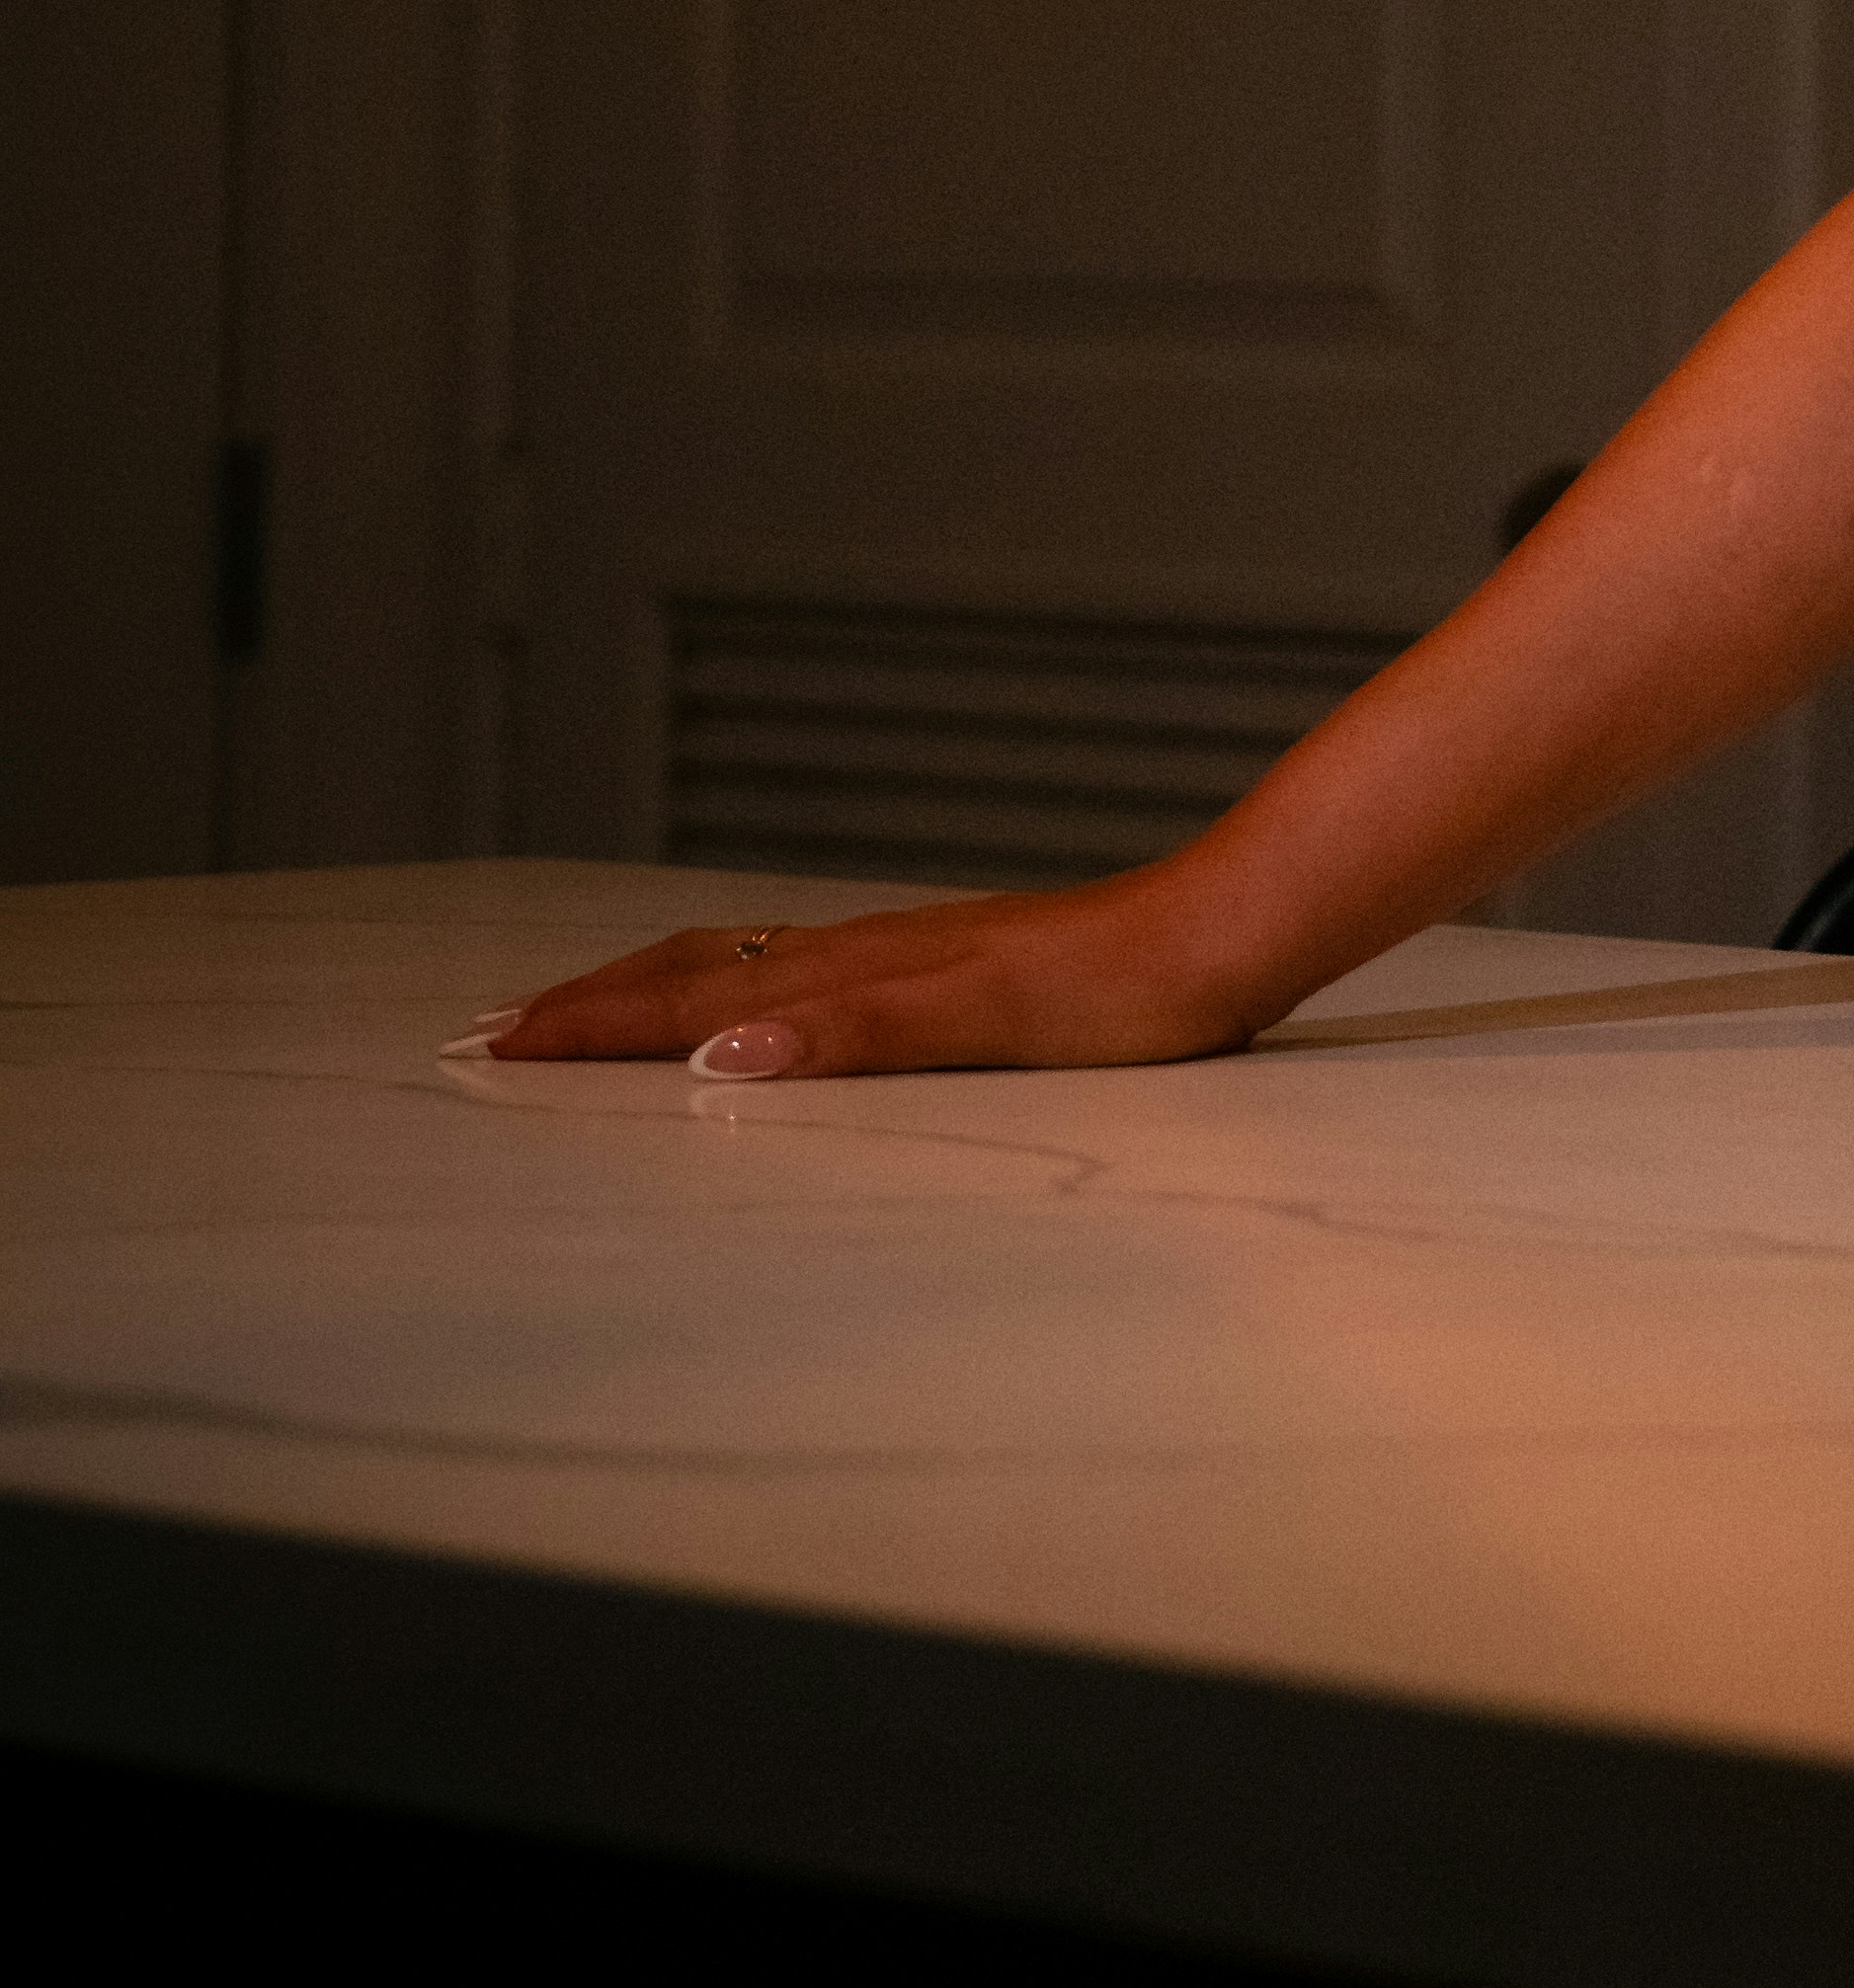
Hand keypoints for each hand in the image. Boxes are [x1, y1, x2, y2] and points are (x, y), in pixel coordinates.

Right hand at [480, 871, 1269, 1083]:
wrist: (1223, 936)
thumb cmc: (1123, 992)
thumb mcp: (987, 1024)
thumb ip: (856, 1035)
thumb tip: (721, 1050)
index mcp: (856, 971)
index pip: (689, 997)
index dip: (592, 1022)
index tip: (496, 1041)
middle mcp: (865, 952)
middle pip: (694, 968)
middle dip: (591, 1001)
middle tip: (495, 1028)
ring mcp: (901, 953)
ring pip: (740, 963)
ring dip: (648, 988)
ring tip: (582, 1008)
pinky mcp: (943, 966)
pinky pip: (798, 969)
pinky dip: (729, 985)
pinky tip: (743, 999)